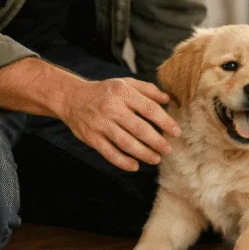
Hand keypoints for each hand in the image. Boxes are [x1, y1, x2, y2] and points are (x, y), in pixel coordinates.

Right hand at [62, 77, 180, 171]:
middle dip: (156, 141)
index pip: (149, 109)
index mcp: (123, 93)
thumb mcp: (126, 83)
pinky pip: (109, 153)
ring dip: (143, 153)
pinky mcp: (91, 137)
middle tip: (168, 149)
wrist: (72, 98)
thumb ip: (148, 90)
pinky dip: (123, 162)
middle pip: (139, 128)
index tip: (176, 132)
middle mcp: (112, 108)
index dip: (165, 122)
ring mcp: (101, 124)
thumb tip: (169, 99)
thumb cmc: (105, 91)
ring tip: (156, 159)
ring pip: (125, 143)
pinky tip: (135, 166)